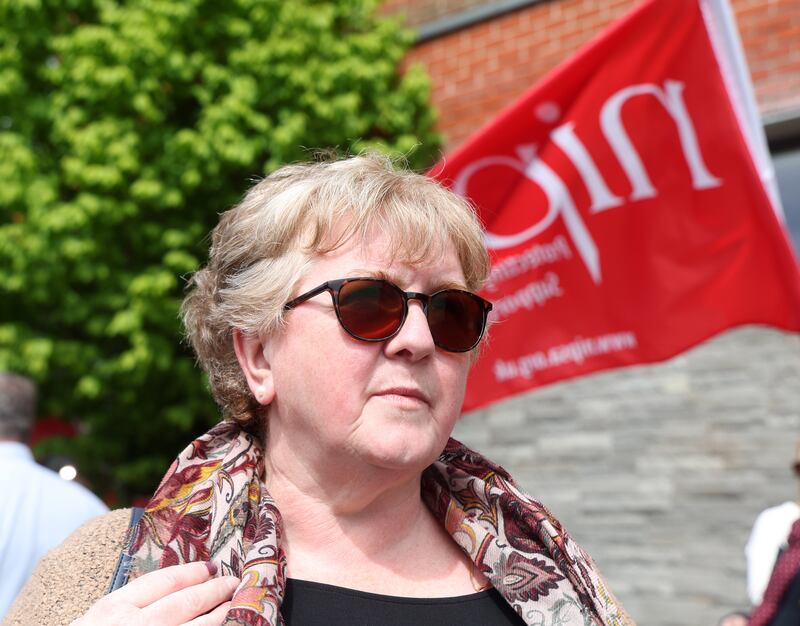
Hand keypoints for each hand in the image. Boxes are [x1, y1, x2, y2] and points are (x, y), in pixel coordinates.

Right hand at [71, 561, 239, 625]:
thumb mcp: (99, 618)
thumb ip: (131, 603)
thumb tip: (179, 585)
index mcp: (114, 609)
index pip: (164, 582)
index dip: (191, 572)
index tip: (209, 568)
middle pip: (185, 602)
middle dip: (214, 590)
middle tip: (232, 582)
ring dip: (219, 615)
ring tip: (232, 605)